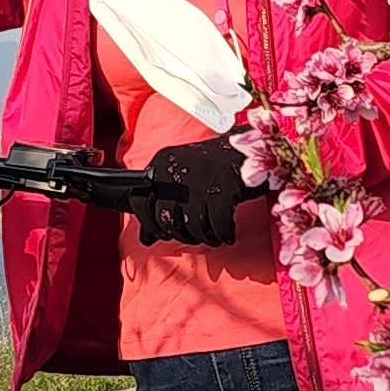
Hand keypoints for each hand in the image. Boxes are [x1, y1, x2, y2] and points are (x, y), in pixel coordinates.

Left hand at [137, 136, 252, 248]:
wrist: (249, 151)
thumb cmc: (213, 170)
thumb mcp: (183, 181)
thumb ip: (161, 207)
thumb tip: (145, 239)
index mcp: (162, 163)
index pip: (139, 201)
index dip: (150, 223)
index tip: (163, 233)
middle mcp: (176, 167)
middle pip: (167, 218)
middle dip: (181, 234)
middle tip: (195, 235)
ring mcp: (200, 176)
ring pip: (192, 225)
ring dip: (204, 236)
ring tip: (213, 234)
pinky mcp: (224, 186)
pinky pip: (217, 224)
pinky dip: (223, 234)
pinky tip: (227, 234)